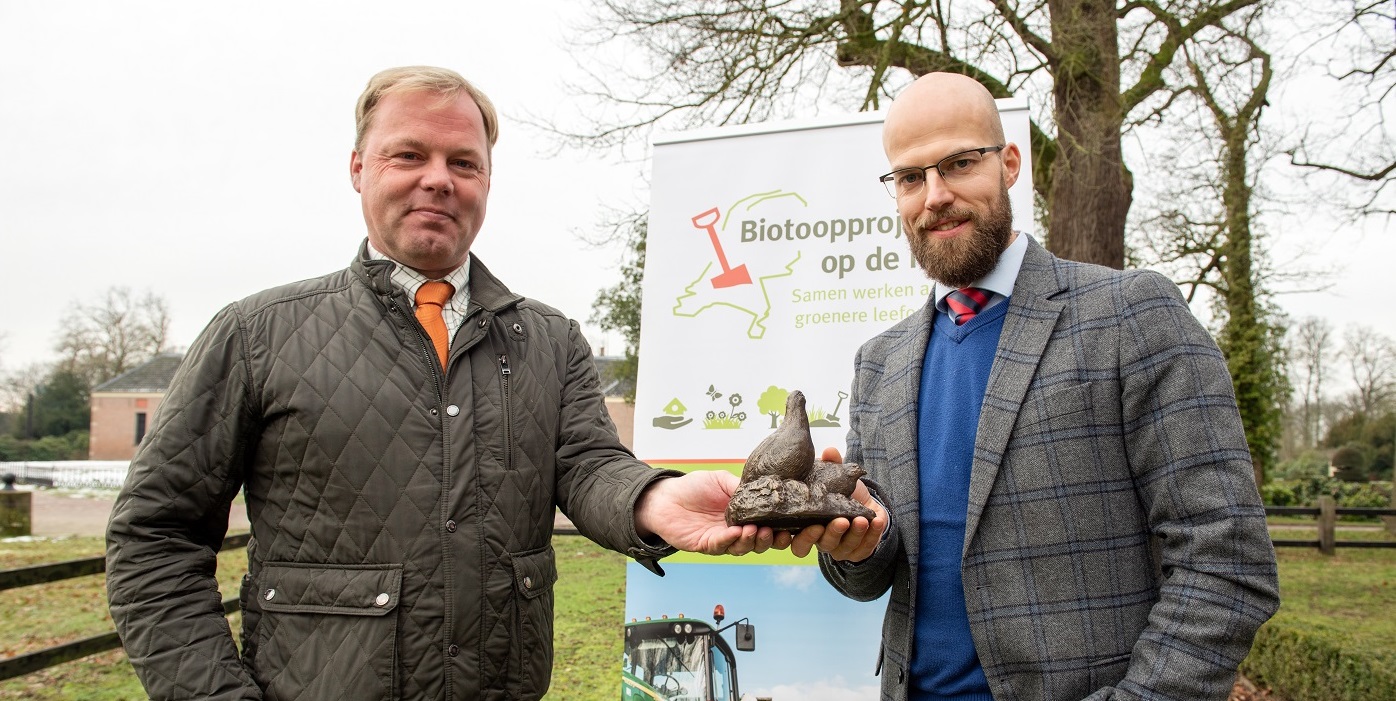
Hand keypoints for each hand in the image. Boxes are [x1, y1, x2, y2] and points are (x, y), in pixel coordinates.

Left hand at [634, 470, 777, 555]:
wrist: (665, 496)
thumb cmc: (693, 487)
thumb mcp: (722, 480)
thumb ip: (741, 487)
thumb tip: (764, 490)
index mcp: (744, 515)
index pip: (767, 526)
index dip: (780, 529)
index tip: (789, 526)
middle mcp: (736, 530)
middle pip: (759, 543)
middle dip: (769, 540)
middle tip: (771, 532)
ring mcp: (722, 540)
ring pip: (742, 548)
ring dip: (750, 541)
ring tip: (753, 530)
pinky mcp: (706, 546)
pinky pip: (721, 546)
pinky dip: (729, 540)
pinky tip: (734, 532)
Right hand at [782, 447, 887, 561]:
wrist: (865, 505)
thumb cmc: (841, 492)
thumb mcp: (834, 477)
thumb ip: (830, 464)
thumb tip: (830, 451)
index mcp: (803, 523)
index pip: (787, 539)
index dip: (782, 539)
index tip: (788, 528)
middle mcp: (816, 538)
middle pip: (811, 546)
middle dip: (822, 535)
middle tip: (837, 521)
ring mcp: (836, 547)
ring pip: (839, 547)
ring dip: (852, 534)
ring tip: (860, 519)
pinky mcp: (856, 551)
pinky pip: (863, 548)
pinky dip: (871, 535)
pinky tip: (876, 521)